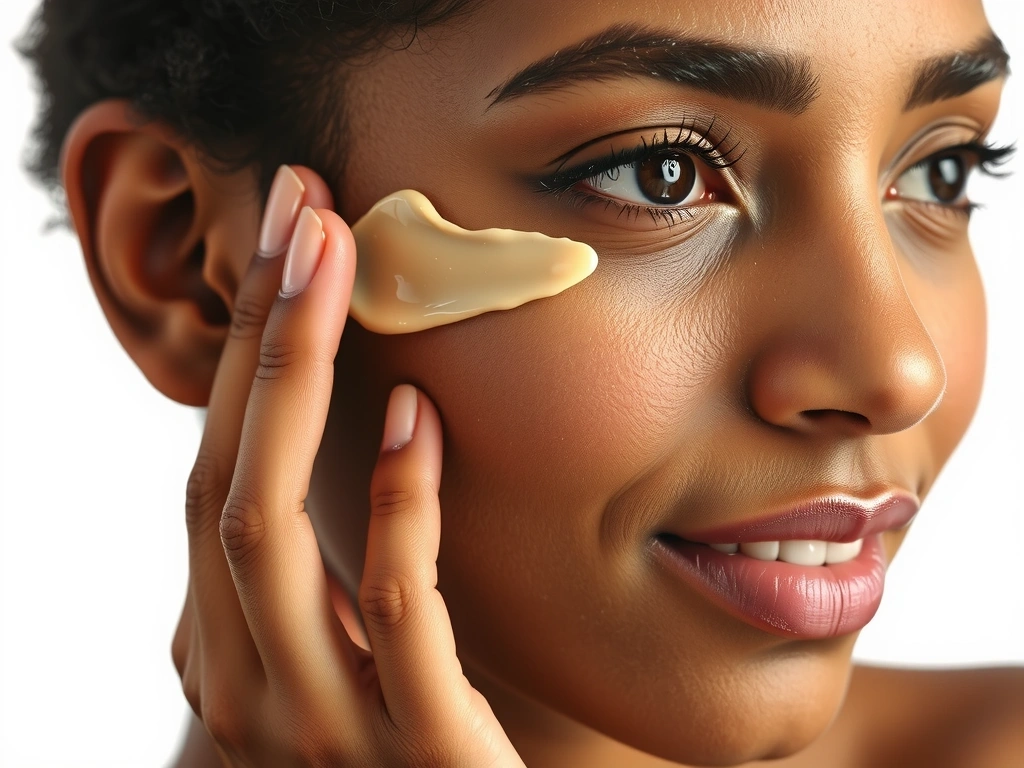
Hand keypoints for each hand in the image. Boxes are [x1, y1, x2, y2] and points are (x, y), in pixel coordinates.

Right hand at [170, 166, 524, 766]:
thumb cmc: (419, 752)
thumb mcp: (354, 660)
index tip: (282, 242)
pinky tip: (419, 414)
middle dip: (256, 338)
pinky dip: (396, 504)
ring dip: (298, 384)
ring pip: (269, 534)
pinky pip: (397, 611)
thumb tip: (340, 456)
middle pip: (224, 483)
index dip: (240, 358)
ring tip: (335, 264)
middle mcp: (249, 690)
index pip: (216, 481)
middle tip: (300, 210)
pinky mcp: (422, 754)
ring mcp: (322, 731)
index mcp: (233, 655)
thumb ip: (329, 583)